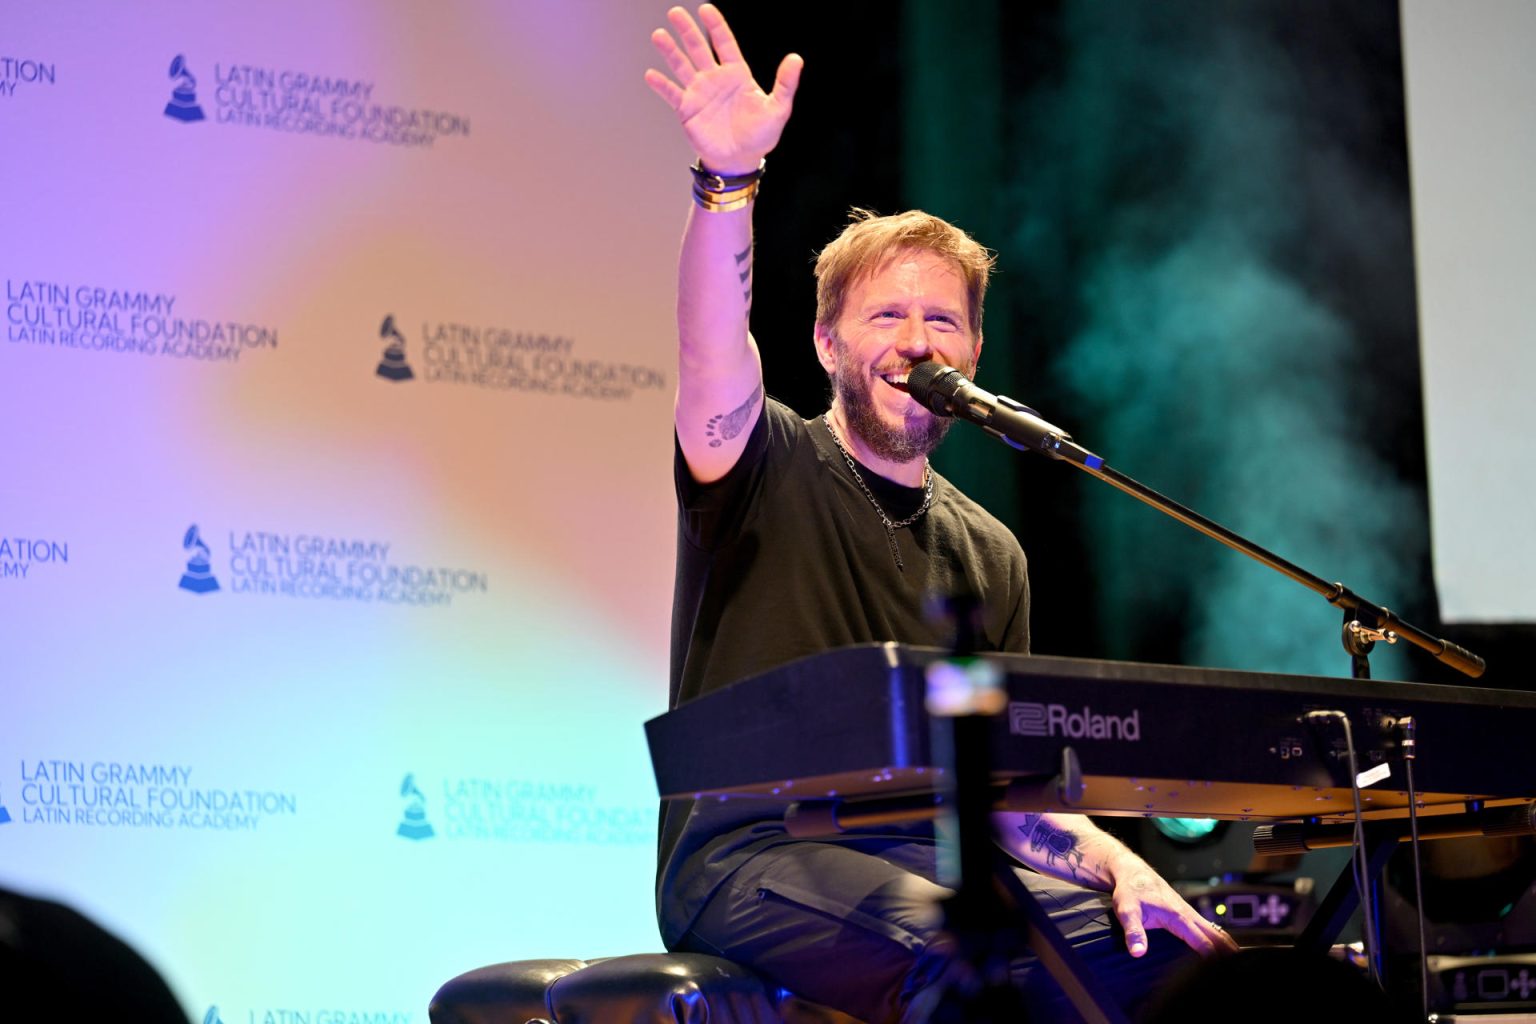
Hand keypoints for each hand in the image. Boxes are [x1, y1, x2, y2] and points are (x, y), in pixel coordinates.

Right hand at [644, 4, 802, 174]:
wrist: (739, 161)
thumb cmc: (760, 136)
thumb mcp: (778, 109)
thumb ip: (786, 83)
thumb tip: (797, 58)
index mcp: (736, 74)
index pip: (724, 43)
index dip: (716, 25)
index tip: (705, 9)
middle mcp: (715, 79)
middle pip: (698, 48)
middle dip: (687, 30)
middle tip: (676, 12)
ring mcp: (699, 93)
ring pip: (682, 66)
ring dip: (670, 51)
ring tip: (659, 36)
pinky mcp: (687, 110)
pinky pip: (672, 94)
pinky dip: (661, 85)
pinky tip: (651, 74)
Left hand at [1107, 857, 1239, 958]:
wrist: (1130, 871)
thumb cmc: (1129, 890)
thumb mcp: (1126, 911)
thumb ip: (1133, 932)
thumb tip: (1138, 952)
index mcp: (1177, 916)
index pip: (1201, 941)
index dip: (1213, 957)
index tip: (1223, 972)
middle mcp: (1186, 913)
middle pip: (1215, 934)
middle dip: (1228, 950)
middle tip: (1242, 968)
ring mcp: (1186, 911)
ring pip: (1212, 929)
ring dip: (1225, 943)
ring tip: (1238, 962)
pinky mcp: (1183, 911)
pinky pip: (1205, 925)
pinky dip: (1216, 936)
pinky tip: (1219, 947)